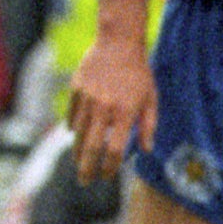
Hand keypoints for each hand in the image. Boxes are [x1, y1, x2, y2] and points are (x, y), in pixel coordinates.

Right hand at [65, 33, 154, 182]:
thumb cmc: (139, 72)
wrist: (118, 42)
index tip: (108, 176)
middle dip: (87, 169)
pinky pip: (72, 116)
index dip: (110, 167)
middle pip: (91, 147)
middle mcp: (104, 108)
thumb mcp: (151, 99)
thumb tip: (145, 152)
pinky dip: (73, 128)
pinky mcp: (76, 89)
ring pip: (78, 134)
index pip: (115, 150)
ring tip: (79, 162)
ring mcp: (88, 98)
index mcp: (125, 112)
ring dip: (78, 151)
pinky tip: (76, 136)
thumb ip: (148, 127)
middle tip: (84, 181)